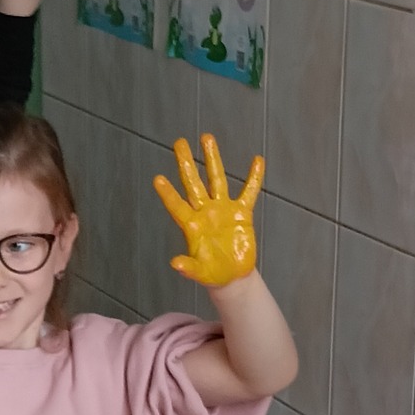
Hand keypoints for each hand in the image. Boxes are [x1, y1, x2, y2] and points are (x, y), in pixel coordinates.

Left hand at [155, 135, 262, 286]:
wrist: (232, 276)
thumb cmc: (213, 274)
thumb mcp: (200, 273)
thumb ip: (189, 268)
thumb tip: (176, 264)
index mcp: (192, 225)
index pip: (177, 205)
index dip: (168, 194)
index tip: (158, 179)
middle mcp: (205, 211)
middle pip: (193, 183)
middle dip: (186, 163)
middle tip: (179, 142)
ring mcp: (222, 209)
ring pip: (217, 179)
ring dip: (212, 159)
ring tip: (207, 138)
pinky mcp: (241, 212)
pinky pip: (249, 191)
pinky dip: (253, 177)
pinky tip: (257, 161)